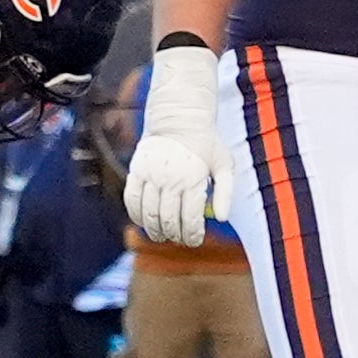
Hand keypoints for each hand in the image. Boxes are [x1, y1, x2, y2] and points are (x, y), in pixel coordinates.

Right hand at [124, 44, 232, 245]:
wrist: (179, 117)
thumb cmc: (206, 143)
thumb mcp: (224, 164)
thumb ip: (226, 192)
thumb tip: (222, 219)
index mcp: (194, 179)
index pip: (191, 219)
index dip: (192, 235)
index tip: (194, 240)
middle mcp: (171, 179)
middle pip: (169, 220)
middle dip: (175, 235)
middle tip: (179, 239)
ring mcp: (151, 175)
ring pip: (149, 214)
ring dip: (155, 230)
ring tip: (162, 235)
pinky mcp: (136, 170)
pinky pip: (131, 200)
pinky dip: (135, 215)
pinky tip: (143, 222)